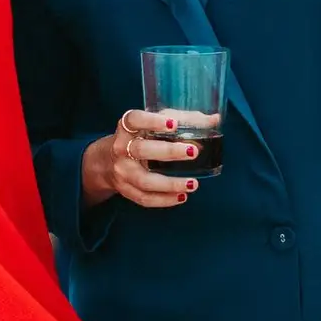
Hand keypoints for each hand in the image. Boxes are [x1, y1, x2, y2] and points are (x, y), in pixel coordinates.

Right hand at [82, 109, 215, 207]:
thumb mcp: (154, 124)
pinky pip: (144, 198)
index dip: (153, 121)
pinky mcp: (125, 189)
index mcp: (127, 127)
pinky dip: (164, 200)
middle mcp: (121, 148)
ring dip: (170, 183)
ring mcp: (121, 171)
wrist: (106, 161)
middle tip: (193, 152)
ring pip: (144, 180)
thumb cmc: (139, 137)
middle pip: (141, 150)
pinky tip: (181, 197)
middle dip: (168, 152)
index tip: (174, 124)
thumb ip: (183, 120)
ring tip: (193, 183)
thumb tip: (214, 120)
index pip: (134, 119)